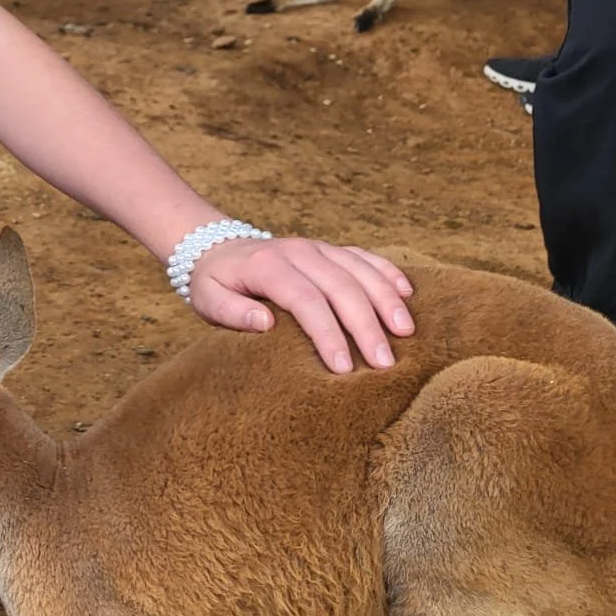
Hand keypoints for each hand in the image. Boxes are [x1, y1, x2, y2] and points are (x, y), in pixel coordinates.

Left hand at [188, 238, 414, 373]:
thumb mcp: (208, 299)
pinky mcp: (330, 249)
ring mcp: (318, 247)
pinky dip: (387, 272)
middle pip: (341, 287)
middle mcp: (298, 251)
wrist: (216, 247)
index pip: (305, 300)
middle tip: (384, 362)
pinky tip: (407, 293)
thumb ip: (231, 313)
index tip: (343, 367)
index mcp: (268, 266)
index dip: (327, 333)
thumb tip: (263, 323)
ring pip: (360, 270)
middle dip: (365, 326)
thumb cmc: (214, 283)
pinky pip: (364, 256)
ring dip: (386, 300)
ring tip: (406, 332)